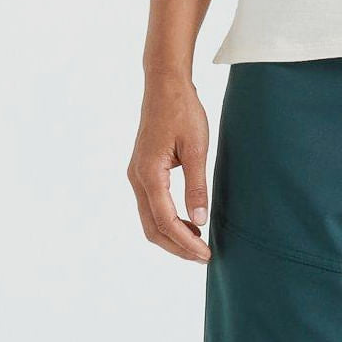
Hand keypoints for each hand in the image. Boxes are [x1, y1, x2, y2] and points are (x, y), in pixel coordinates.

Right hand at [127, 76, 212, 262]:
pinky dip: (167, 219)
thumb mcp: (196, 147)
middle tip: (203, 256)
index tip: (205, 253)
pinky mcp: (142, 170)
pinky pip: (151, 205)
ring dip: (171, 235)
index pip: (165, 220)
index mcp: (148, 174)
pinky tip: (188, 220)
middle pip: (152, 227)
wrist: (165, 85)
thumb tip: (200, 220)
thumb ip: (196, 185)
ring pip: (149, 219)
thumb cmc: (182, 111)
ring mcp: (136, 174)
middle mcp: (137, 178)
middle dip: (176, 246)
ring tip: (198, 242)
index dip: (185, 241)